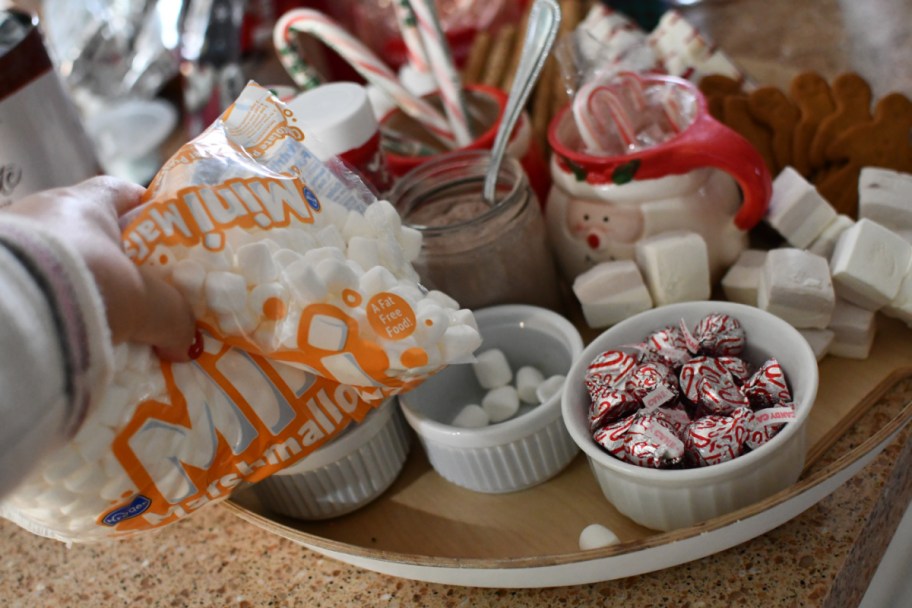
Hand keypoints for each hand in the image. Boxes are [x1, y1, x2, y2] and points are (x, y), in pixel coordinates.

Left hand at [8, 176, 196, 360]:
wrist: (5, 314)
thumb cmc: (86, 283)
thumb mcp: (144, 302)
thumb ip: (172, 316)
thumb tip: (186, 342)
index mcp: (84, 203)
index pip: (120, 190)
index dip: (146, 208)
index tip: (165, 234)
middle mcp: (42, 213)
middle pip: (90, 230)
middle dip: (116, 260)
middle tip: (141, 292)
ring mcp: (12, 242)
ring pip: (59, 261)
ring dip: (81, 287)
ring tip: (104, 321)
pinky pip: (35, 286)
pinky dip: (53, 306)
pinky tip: (68, 332)